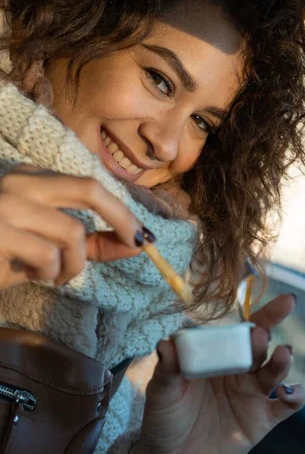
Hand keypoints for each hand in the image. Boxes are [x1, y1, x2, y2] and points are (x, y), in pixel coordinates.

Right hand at [0, 164, 149, 288]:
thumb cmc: (1, 256)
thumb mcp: (49, 246)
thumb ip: (91, 243)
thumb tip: (139, 244)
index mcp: (31, 177)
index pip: (88, 186)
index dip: (121, 211)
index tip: (142, 236)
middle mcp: (19, 182)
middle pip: (89, 189)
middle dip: (122, 218)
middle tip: (137, 243)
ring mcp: (6, 205)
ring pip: (71, 232)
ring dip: (74, 265)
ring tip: (55, 276)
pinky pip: (48, 255)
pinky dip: (51, 274)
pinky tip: (34, 276)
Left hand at [133, 294, 304, 453]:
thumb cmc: (165, 417)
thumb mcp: (161, 391)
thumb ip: (167, 368)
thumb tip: (166, 344)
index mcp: (218, 355)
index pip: (243, 329)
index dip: (265, 314)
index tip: (286, 302)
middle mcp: (240, 370)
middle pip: (261, 346)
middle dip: (264, 336)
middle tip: (259, 335)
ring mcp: (252, 394)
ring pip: (275, 372)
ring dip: (281, 362)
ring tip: (282, 354)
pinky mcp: (262, 420)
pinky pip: (286, 406)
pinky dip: (296, 397)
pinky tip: (292, 392)